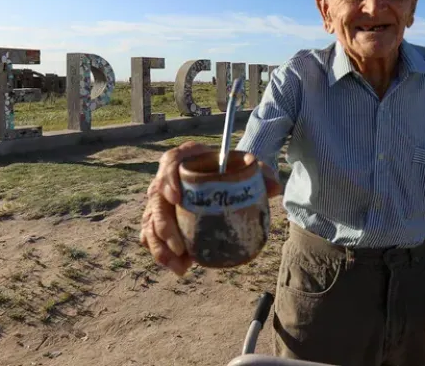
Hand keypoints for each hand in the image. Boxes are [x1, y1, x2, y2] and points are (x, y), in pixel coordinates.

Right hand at [139, 141, 282, 275]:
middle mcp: (167, 178)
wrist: (222, 174)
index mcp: (184, 158)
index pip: (169, 162)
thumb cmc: (229, 167)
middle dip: (163, 226)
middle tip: (179, 247)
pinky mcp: (161, 218)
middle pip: (155, 200)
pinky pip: (151, 236)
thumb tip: (275, 188)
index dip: (168, 180)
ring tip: (179, 266)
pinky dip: (162, 253)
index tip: (176, 197)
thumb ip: (260, 172)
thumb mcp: (245, 164)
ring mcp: (161, 200)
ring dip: (160, 247)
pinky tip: (181, 266)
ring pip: (150, 222)